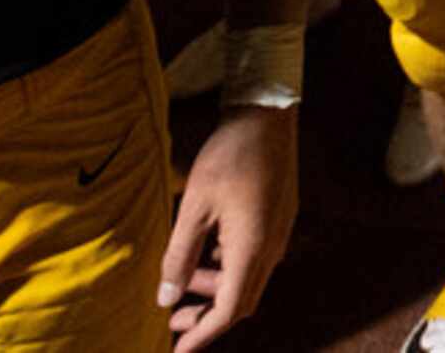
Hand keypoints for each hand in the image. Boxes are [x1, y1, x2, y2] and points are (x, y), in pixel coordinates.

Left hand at [161, 104, 297, 349]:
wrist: (267, 115)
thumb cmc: (228, 156)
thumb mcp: (194, 206)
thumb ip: (179, 256)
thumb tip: (165, 299)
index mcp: (252, 250)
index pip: (229, 311)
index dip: (202, 335)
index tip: (177, 351)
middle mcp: (272, 248)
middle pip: (242, 301)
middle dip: (207, 317)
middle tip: (172, 322)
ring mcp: (279, 233)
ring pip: (248, 279)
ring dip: (216, 289)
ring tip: (182, 281)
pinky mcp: (279, 219)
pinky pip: (254, 257)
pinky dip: (228, 268)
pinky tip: (204, 253)